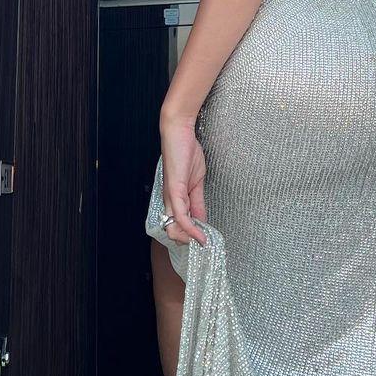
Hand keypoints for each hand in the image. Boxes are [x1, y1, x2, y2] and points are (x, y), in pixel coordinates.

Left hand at [160, 114, 208, 245]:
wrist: (179, 133)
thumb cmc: (186, 152)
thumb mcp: (197, 181)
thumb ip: (198, 201)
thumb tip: (203, 220)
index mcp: (175, 199)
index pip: (179, 225)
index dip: (190, 236)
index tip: (205, 240)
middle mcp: (169, 201)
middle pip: (172, 232)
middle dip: (188, 242)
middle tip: (203, 243)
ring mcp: (171, 197)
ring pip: (173, 228)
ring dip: (189, 239)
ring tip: (203, 241)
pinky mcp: (175, 190)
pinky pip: (181, 216)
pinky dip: (191, 229)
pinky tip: (201, 234)